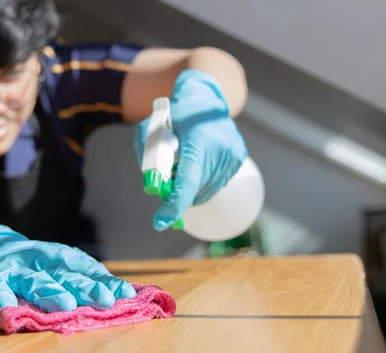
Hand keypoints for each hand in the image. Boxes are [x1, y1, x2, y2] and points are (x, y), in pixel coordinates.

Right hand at [0, 225, 136, 311]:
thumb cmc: (29, 264)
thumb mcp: (55, 265)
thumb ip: (82, 278)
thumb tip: (123, 294)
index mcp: (58, 258)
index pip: (85, 268)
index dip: (104, 280)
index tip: (125, 293)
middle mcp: (38, 262)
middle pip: (64, 275)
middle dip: (85, 287)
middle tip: (105, 299)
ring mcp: (13, 271)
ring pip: (33, 281)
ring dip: (50, 292)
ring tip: (66, 305)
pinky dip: (1, 298)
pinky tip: (9, 309)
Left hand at [135, 69, 247, 230]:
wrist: (205, 97)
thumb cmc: (175, 113)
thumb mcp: (151, 127)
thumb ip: (148, 154)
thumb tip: (153, 187)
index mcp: (198, 141)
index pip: (187, 181)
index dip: (174, 205)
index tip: (160, 223)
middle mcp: (219, 149)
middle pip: (194, 190)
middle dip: (178, 194)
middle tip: (168, 179)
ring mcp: (231, 155)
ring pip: (205, 191)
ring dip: (191, 187)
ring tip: (186, 164)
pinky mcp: (238, 159)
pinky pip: (215, 183)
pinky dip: (203, 181)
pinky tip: (199, 161)